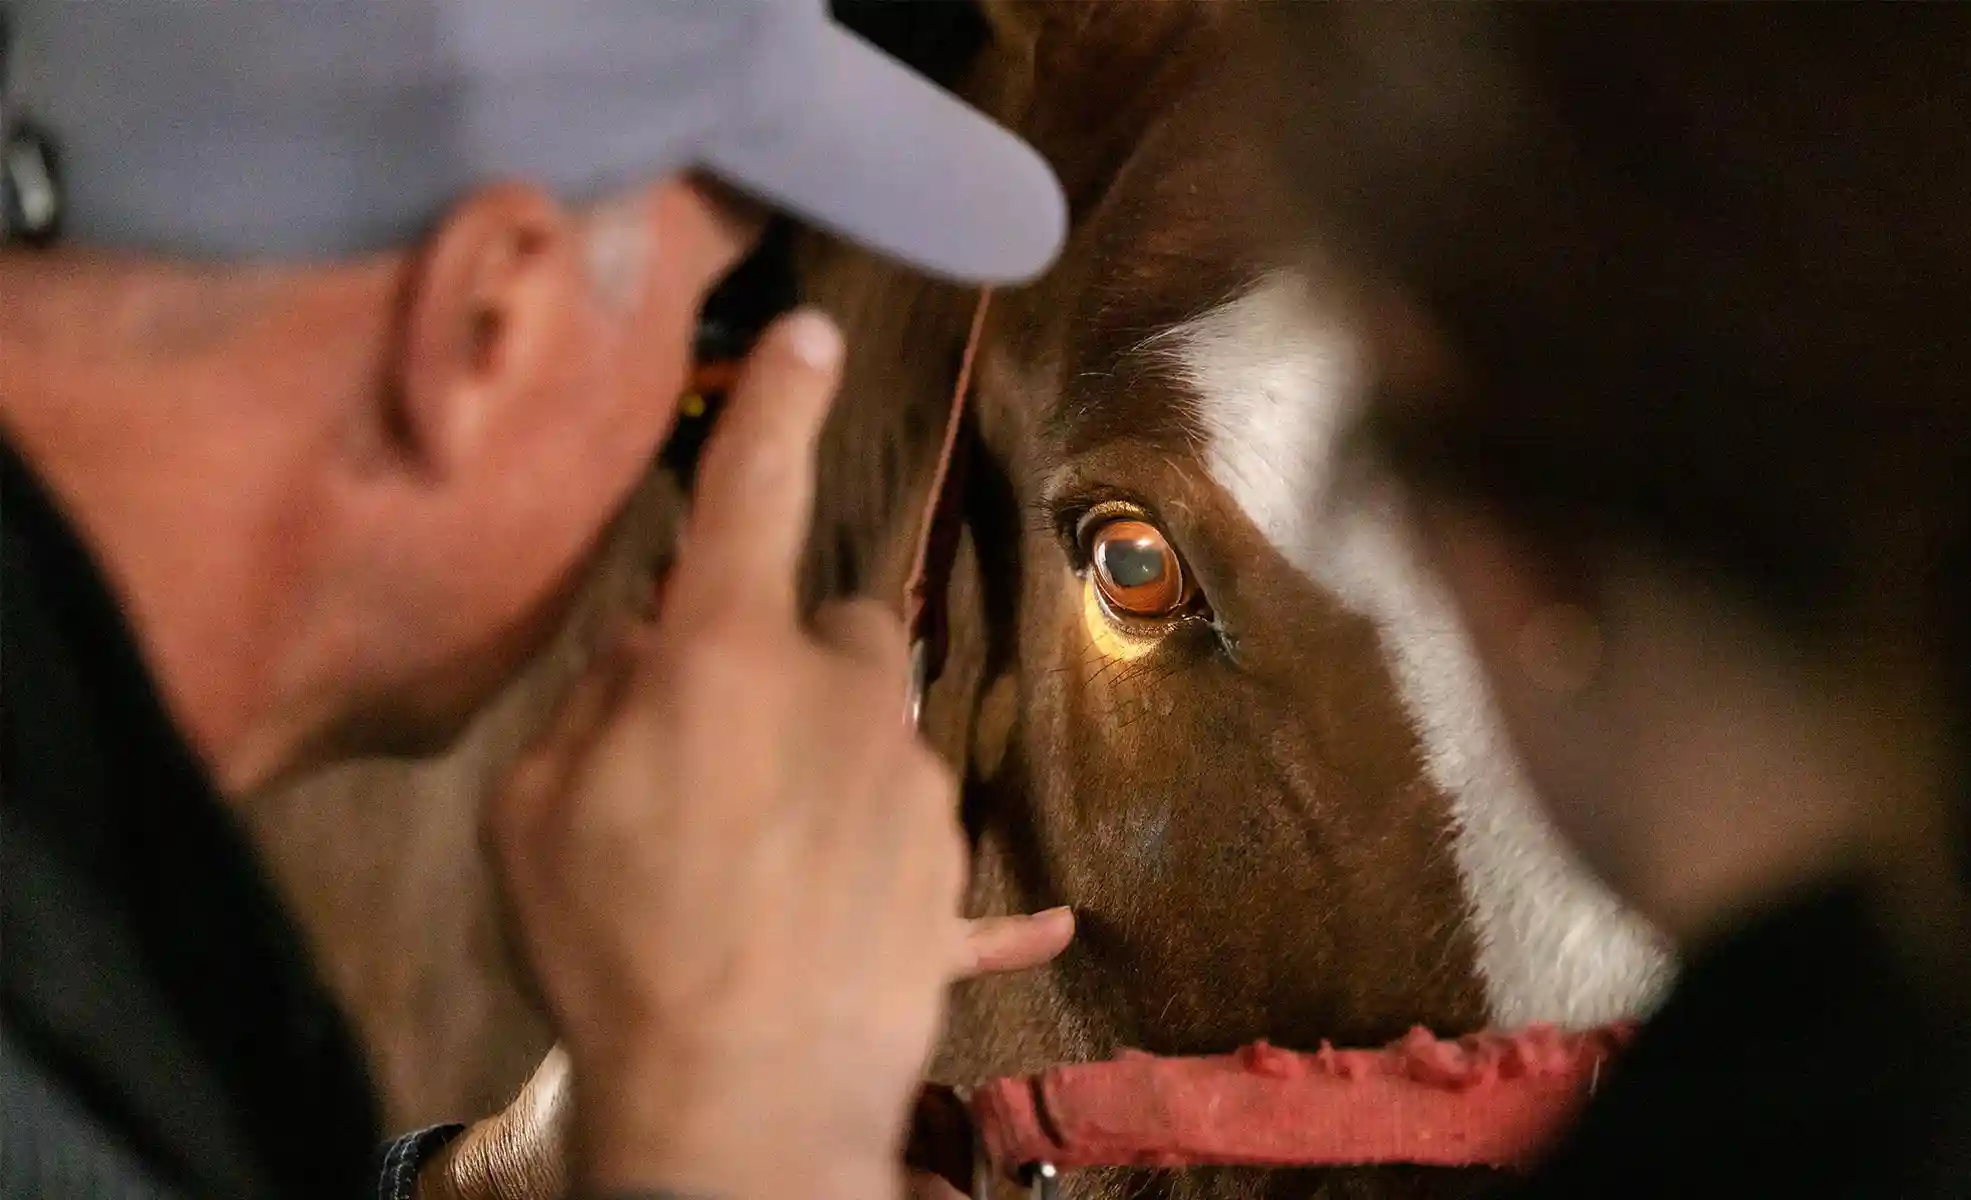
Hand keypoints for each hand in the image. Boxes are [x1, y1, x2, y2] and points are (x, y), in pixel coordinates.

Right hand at [483, 309, 1059, 1199]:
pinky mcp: (946, 860)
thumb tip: (644, 648)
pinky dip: (877, 853)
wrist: (740, 1108)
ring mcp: (909, 780)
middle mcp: (840, 697)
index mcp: (724, 661)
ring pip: (872, 728)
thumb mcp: (534, 817)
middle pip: (833, 630)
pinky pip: (913, 829)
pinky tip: (856, 917)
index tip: (811, 336)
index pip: (751, 493)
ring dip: (824, 763)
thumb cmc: (612, 953)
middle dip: (789, 664)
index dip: (776, 407)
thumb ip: (591, 704)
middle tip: (719, 753)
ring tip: (752, 870)